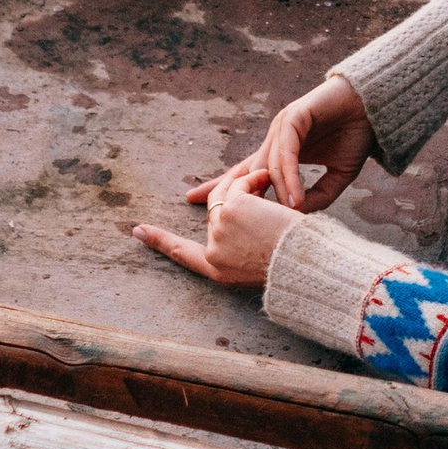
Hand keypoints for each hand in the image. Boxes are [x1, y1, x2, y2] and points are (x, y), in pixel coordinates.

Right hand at [136, 161, 296, 290]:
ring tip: (271, 180)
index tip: (138, 230)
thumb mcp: (263, 263)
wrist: (309, 263)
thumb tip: (233, 217)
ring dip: (247, 183)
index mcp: (219, 272)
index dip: (161, 241)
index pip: (183, 254)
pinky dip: (255, 177)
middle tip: (262, 180)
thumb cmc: (300, 262)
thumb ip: (242, 245)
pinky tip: (270, 179)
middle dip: (238, 196)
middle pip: (215, 213)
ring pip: (224, 193)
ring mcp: (218, 229)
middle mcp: (213, 253)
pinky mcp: (229, 209)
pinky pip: (238, 183)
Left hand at [193, 71, 373, 214]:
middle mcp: (277, 138)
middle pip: (245, 168)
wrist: (377, 108)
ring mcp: (283, 126)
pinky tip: (294, 195)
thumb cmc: (357, 138)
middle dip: (225, 187)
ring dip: (276, 192)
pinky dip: (288, 175)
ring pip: (269, 165)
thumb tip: (296, 215)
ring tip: (284, 216)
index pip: (248, 172)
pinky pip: (286, 151)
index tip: (197, 200)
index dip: (224, 186)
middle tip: (203, 205)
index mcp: (283, 151)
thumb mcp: (338, 176)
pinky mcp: (295, 116)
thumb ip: (319, 196)